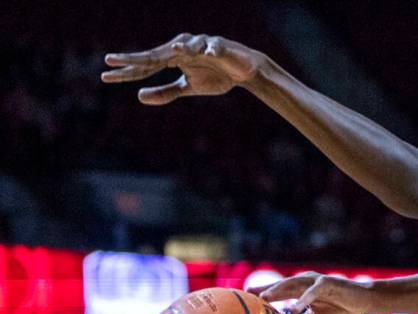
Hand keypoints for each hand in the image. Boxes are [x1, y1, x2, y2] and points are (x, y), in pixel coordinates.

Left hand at [101, 33, 265, 104]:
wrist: (244, 70)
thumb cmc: (215, 76)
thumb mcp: (189, 88)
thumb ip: (166, 92)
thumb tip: (139, 96)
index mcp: (172, 57)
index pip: (146, 65)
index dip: (127, 71)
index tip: (105, 76)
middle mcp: (182, 47)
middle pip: (155, 54)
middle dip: (135, 59)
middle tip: (111, 60)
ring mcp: (201, 44)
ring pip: (186, 46)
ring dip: (179, 50)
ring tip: (173, 53)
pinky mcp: (220, 46)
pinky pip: (214, 48)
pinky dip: (210, 50)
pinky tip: (207, 54)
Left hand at [252, 273, 374, 313]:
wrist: (364, 301)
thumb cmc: (341, 307)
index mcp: (302, 290)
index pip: (280, 291)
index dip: (264, 294)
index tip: (246, 299)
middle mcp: (306, 283)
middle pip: (282, 286)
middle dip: (264, 289)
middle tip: (247, 294)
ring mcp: (316, 282)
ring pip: (294, 285)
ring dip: (278, 290)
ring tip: (264, 298)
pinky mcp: (328, 284)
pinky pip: (313, 292)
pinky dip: (303, 299)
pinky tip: (293, 307)